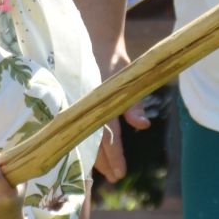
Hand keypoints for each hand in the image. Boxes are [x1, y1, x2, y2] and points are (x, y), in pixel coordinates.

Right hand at [92, 42, 149, 182]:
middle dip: (104, 163)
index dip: (115, 157)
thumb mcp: (129, 79)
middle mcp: (87, 107)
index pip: (108, 136)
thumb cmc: (116, 61)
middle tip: (115, 178)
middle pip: (95, 142)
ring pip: (86, 138)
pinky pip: (80, 129)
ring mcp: (78, 107)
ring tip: (105, 172)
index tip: (120, 174)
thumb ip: (134, 105)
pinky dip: (88, 143)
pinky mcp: (75, 106)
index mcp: (101, 103)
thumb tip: (143, 126)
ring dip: (95, 156)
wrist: (96, 40)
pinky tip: (91, 154)